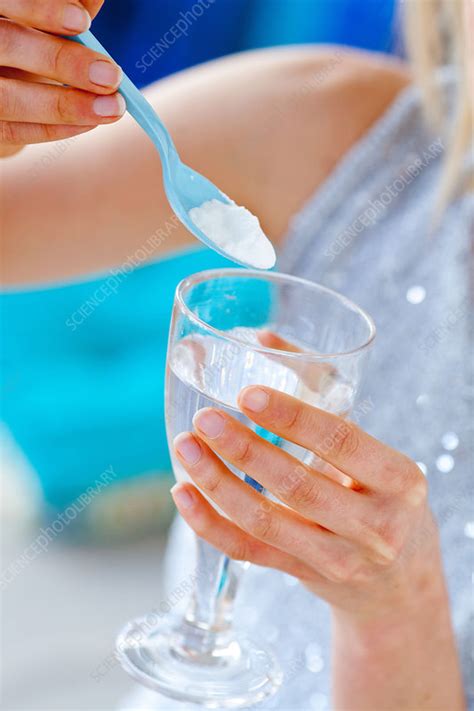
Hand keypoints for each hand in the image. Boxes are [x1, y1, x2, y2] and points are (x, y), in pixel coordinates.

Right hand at [0, 1, 124, 156]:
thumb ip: (69, 7)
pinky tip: (90, 123)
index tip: (83, 21)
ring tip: (111, 107)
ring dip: (65, 105)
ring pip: (10, 98)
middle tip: (111, 76)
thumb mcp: (42, 23)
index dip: (40, 9)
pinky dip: (54, 128)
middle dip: (60, 60)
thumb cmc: (26, 45)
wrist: (1, 88)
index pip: (5, 1)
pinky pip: (14, 131)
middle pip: (7, 45)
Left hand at [171, 385, 439, 621]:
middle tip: (205, 419)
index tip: (246, 394)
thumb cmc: (382, 494)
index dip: (291, 417)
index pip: (340, 441)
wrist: (400, 578)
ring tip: (185, 447)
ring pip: (265, 522)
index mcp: (399, 479)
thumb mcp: (376, 450)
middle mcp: (374, 525)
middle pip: (297, 486)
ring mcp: (338, 558)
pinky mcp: (303, 576)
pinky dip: (210, 524)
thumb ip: (324, 390)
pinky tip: (182, 493)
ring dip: (217, 483)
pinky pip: (248, 551)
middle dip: (243, 449)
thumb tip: (263, 338)